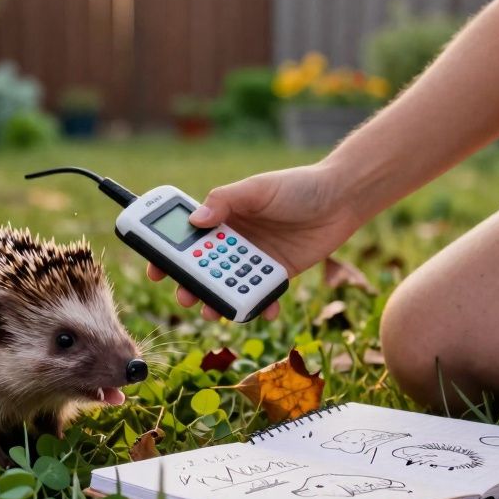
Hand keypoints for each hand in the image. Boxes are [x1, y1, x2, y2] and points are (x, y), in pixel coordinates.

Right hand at [147, 162, 355, 319]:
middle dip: (191, 286)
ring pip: (229, 286)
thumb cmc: (298, 186)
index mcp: (223, 218)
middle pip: (204, 269)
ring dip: (219, 302)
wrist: (342, 198)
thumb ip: (224, 201)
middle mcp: (235, 240)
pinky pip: (262, 295)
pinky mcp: (278, 274)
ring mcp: (255, 259)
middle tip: (185, 297)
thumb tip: (195, 220)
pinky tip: (262, 310)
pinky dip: (259, 306)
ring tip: (214, 311)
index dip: (169, 255)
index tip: (156, 270)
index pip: (188, 238)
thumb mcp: (257, 189)